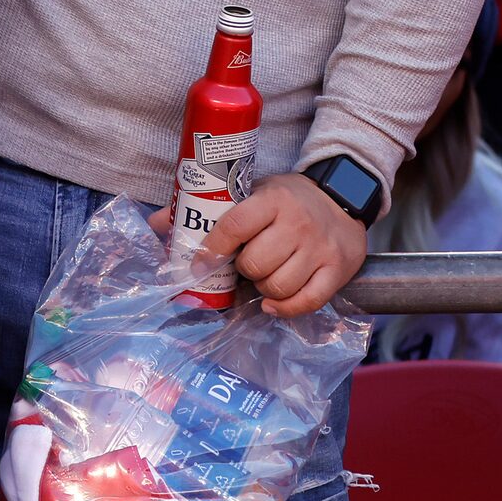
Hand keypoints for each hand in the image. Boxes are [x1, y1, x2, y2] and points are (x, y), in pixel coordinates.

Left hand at [200, 172, 369, 317]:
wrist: (342, 197)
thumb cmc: (288, 199)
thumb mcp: (252, 191)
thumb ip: (210, 208)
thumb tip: (159, 224)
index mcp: (272, 200)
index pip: (235, 226)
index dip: (213, 249)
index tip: (200, 264)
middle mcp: (297, 224)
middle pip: (255, 264)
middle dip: (242, 270)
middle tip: (243, 265)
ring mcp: (320, 250)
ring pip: (279, 286)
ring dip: (262, 289)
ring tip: (262, 278)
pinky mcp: (337, 271)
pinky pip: (307, 302)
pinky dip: (285, 309)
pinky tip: (271, 303)